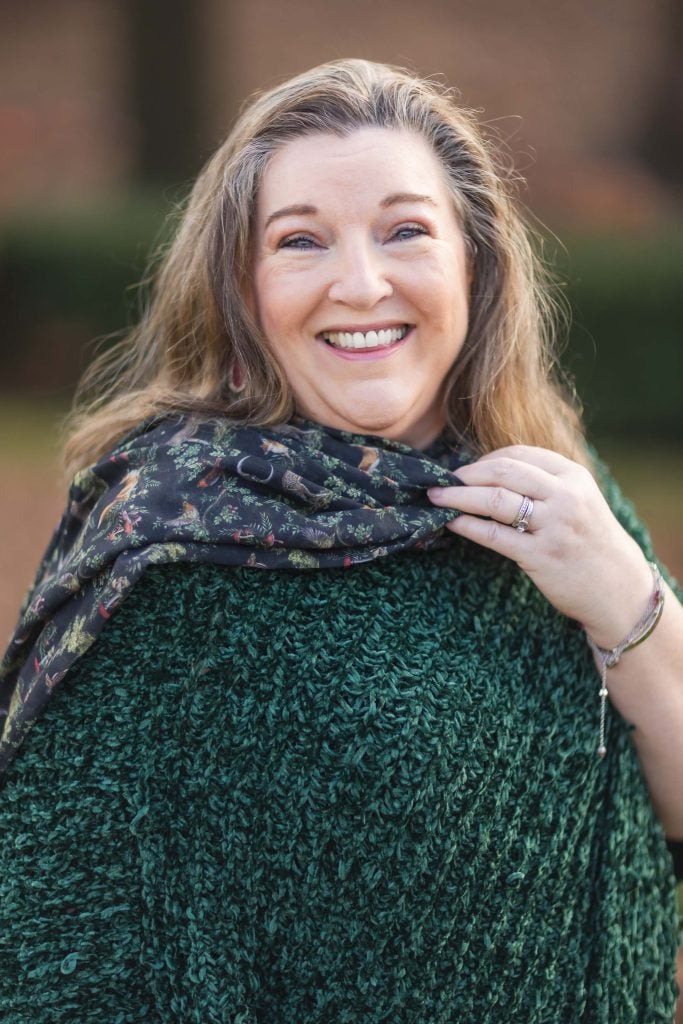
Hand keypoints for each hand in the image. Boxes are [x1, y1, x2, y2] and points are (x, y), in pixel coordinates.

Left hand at [428, 445, 653, 646]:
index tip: (464, 470)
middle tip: (440, 481)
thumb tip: (486, 471)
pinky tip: (450, 522)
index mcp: (573, 475)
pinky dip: (466, 525)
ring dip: (458, 496)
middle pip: (502, 471)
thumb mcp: (578, 500)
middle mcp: (565, 495)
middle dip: (465, 475)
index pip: (518, 454)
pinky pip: (493, 535)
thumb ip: (543, 482)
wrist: (618, 588)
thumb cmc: (589, 542)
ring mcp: (554, 525)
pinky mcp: (541, 555)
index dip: (484, 459)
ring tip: (436, 498)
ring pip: (494, 500)